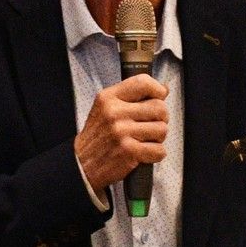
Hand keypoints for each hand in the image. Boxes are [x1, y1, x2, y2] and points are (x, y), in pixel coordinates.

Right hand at [74, 74, 168, 194]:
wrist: (82, 164)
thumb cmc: (99, 136)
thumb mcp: (106, 107)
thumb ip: (132, 96)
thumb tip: (164, 89)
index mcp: (109, 97)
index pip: (143, 82)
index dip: (158, 90)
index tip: (159, 97)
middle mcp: (114, 112)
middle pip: (159, 108)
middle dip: (160, 119)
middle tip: (150, 125)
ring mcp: (121, 132)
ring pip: (162, 129)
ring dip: (158, 138)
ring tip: (144, 139)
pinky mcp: (129, 151)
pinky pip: (159, 150)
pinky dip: (156, 154)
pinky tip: (144, 152)